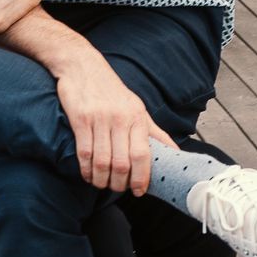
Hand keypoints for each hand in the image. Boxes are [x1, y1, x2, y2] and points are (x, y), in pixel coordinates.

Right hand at [54, 41, 176, 194]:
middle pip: (121, 163)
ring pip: (102, 162)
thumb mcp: (137, 108)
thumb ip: (154, 132)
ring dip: (101, 180)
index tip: (138, 191)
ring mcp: (98, 118)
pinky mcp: (80, 119)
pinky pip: (84, 153)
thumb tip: (176, 154)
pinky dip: (85, 170)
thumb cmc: (111, 90)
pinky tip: (88, 174)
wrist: (82, 65)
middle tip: (117, 188)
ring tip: (102, 183)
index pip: (142, 155)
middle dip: (119, 183)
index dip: (141, 178)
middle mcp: (119, 118)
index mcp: (137, 117)